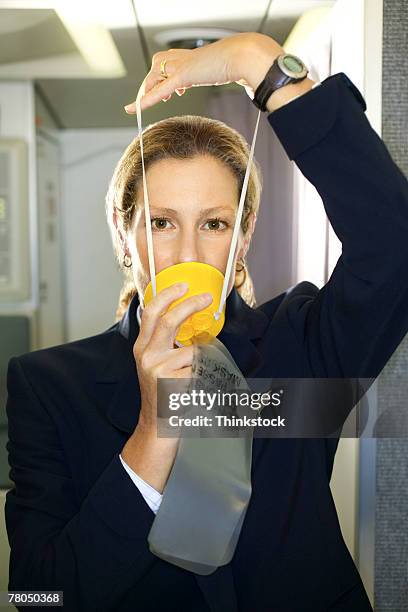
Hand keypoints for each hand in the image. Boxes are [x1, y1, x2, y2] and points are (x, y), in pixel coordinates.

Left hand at [124, 32, 284, 112]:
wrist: (247, 56)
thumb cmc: (246, 64)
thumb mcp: (237, 73)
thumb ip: (236, 80)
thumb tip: (252, 90)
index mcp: (194, 57)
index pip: (171, 62)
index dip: (165, 75)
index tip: (171, 91)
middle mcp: (185, 58)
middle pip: (157, 65)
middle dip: (150, 82)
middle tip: (147, 99)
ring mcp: (183, 65)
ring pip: (154, 75)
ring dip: (148, 89)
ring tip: (141, 103)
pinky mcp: (183, 75)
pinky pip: (160, 89)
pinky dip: (147, 99)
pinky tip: (135, 108)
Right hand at [133, 283, 212, 433]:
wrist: (157, 426)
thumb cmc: (163, 393)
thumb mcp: (156, 364)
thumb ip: (166, 343)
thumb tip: (190, 320)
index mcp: (142, 347)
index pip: (151, 312)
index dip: (168, 295)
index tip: (183, 284)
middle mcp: (146, 354)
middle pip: (170, 320)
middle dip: (190, 304)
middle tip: (207, 298)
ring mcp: (157, 368)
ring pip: (193, 351)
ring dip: (203, 362)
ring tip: (195, 378)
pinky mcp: (171, 381)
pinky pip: (200, 370)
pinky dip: (204, 377)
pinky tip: (193, 389)